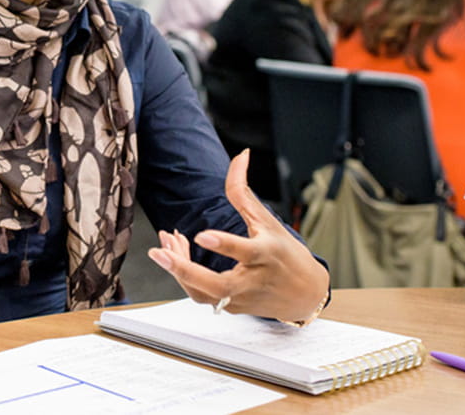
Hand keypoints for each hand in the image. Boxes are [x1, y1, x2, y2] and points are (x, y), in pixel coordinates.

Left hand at [147, 150, 328, 322]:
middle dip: (185, 270)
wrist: (305, 294)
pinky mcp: (231, 308)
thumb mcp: (267, 220)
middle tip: (160, 253)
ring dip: (178, 271)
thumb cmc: (285, 253)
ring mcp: (241, 298)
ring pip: (204, 293)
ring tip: (164, 244)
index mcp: (266, 254)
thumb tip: (240, 155)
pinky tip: (174, 255)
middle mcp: (254, 280)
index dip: (223, 244)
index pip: (245, 251)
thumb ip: (245, 191)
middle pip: (218, 284)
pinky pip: (201, 295)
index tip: (201, 235)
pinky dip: (184, 277)